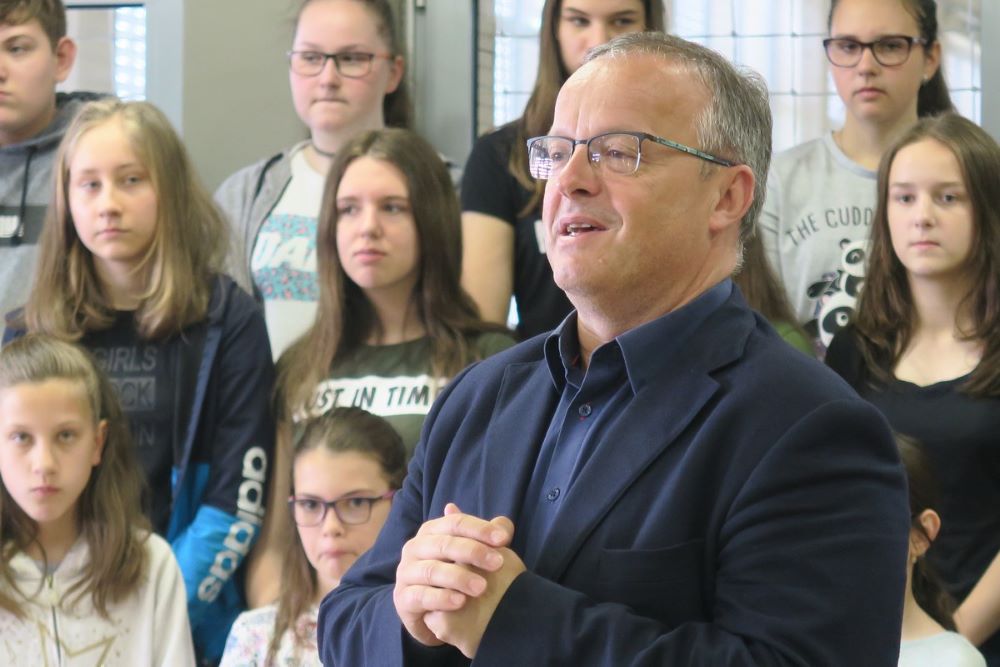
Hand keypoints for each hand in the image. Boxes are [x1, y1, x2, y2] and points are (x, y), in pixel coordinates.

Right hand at [393, 503, 514, 647]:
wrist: (427, 612)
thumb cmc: (452, 576)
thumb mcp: (469, 555)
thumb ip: (487, 540)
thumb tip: (503, 524)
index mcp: (430, 531)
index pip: (455, 523)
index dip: (480, 529)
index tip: (503, 539)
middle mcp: (414, 548)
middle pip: (444, 544)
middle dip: (473, 552)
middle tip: (498, 563)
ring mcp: (406, 573)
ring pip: (432, 570)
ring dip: (459, 577)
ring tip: (481, 587)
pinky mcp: (403, 598)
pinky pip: (421, 596)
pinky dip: (441, 598)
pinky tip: (460, 602)